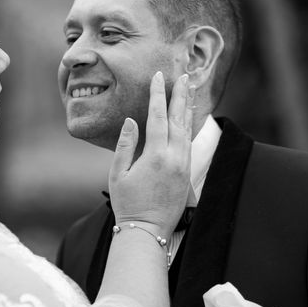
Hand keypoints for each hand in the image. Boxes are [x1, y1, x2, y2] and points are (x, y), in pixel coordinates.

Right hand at [109, 71, 193, 237]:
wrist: (147, 230)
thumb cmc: (127, 202)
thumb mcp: (118, 173)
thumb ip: (125, 145)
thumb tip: (132, 121)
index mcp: (156, 155)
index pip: (158, 116)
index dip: (158, 94)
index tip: (158, 77)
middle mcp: (174, 157)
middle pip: (180, 119)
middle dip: (181, 95)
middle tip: (184, 76)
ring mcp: (183, 165)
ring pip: (188, 130)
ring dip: (187, 109)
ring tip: (188, 92)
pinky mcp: (187, 173)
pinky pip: (189, 143)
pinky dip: (189, 126)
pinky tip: (187, 119)